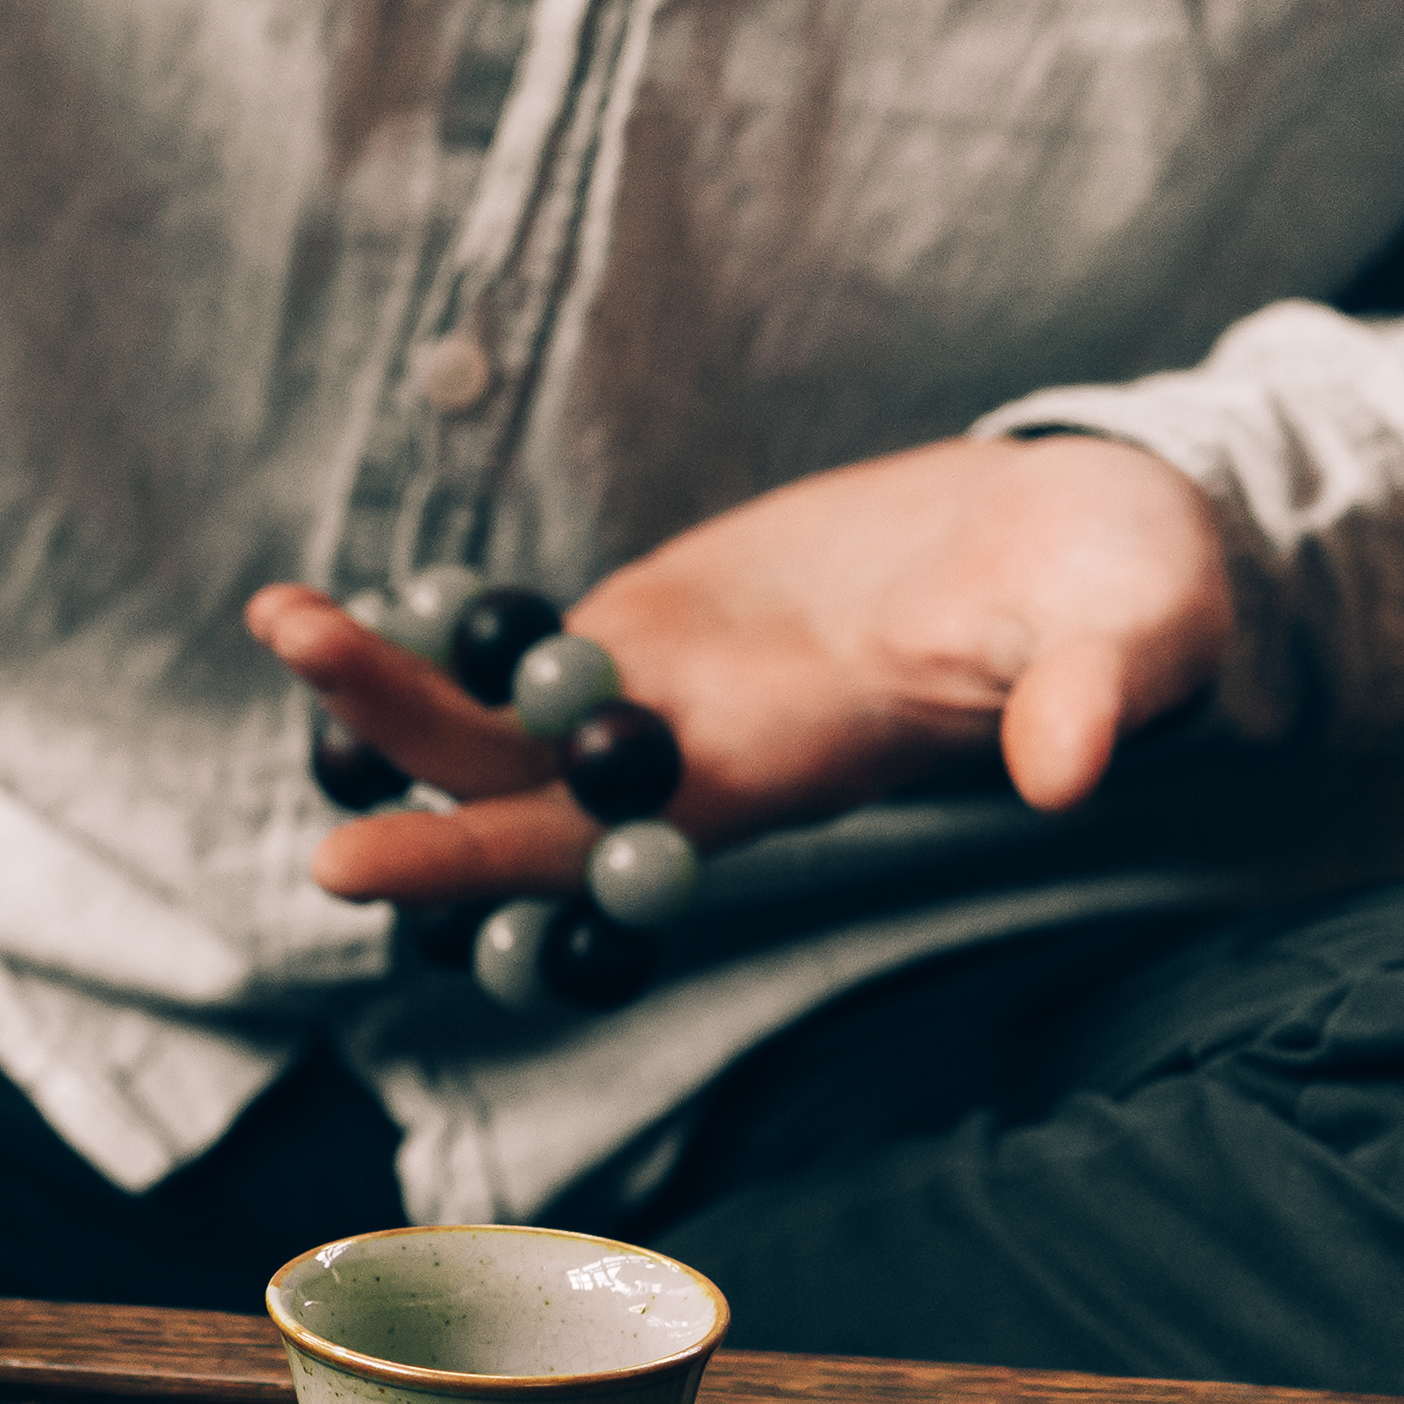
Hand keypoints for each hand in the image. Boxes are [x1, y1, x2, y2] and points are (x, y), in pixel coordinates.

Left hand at [248, 437, 1233, 905]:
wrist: (1077, 533)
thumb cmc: (1117, 594)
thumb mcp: (1127, 631)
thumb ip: (1088, 698)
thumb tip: (1068, 775)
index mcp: (777, 773)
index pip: (604, 851)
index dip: (484, 865)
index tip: (363, 870)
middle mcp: (690, 755)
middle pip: (510, 798)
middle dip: (397, 783)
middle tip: (291, 811)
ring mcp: (656, 688)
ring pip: (484, 715)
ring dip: (376, 686)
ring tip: (277, 612)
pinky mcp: (646, 619)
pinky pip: (504, 646)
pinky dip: (420, 630)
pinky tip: (320, 608)